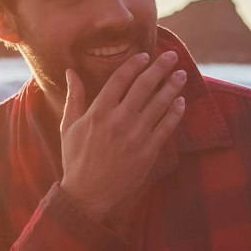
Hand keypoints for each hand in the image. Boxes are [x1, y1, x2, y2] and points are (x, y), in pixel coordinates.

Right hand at [60, 50, 185, 221]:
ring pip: (159, 104)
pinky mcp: (148, 151)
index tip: (145, 56)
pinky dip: (175, 112)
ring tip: (181, 75)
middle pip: (144, 86)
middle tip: (172, 57)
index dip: (135, 64)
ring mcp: (135, 136)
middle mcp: (118, 121)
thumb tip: (71, 71)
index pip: (120, 79)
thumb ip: (75, 97)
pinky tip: (180, 102)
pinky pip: (166, 126)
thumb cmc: (75, 159)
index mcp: (98, 112)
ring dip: (172, 86)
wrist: (87, 194)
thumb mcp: (69, 126)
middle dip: (160, 68)